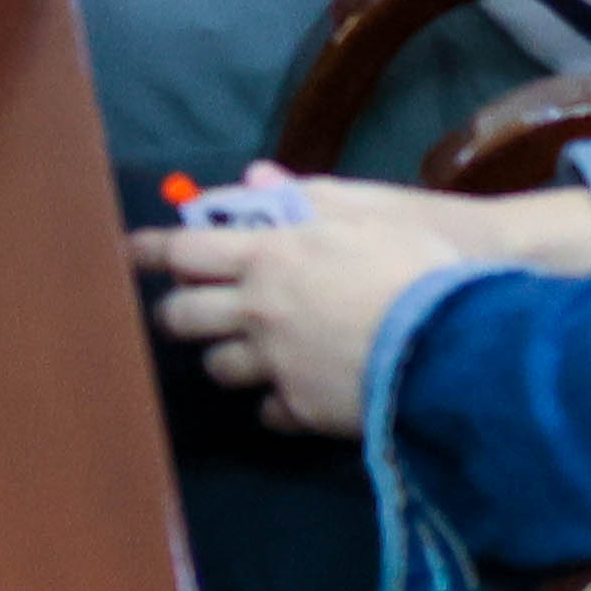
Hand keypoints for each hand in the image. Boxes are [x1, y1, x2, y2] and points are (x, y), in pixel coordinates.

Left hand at [131, 180, 579, 432]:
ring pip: (219, 368)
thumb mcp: (365, 212)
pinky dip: (275, 402)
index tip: (129, 253)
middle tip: (185, 310)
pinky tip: (293, 392)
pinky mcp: (304, 408)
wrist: (461, 343)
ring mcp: (277, 364)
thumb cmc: (417, 265)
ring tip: (247, 350)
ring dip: (226, 357)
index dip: (152, 250)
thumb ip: (301, 197)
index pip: (185, 250)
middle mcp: (258, 311)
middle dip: (178, 312)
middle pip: (184, 316)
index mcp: (268, 257)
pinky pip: (268, 410)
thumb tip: (253, 180)